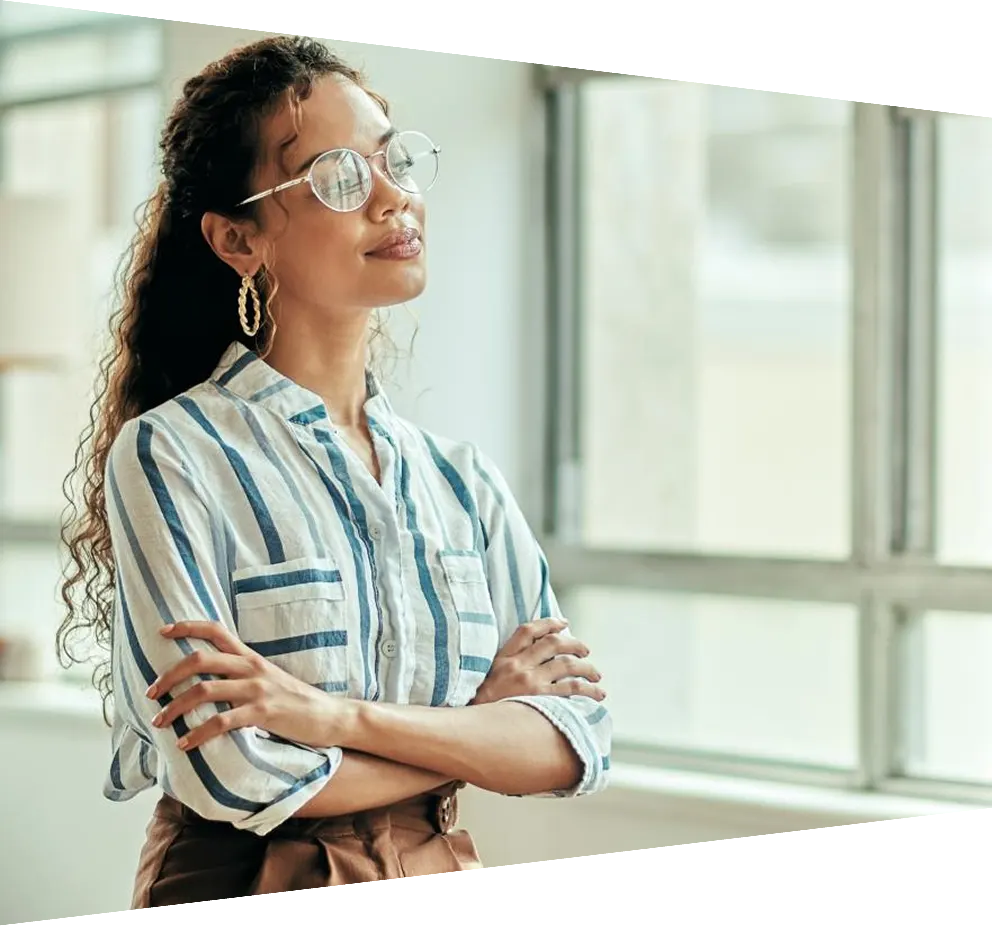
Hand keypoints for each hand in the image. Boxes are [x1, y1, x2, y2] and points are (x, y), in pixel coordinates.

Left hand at [144, 621, 343, 751]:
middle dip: (169, 675)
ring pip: (205, 690)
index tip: (161, 631)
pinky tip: (186, 744)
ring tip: (160, 721)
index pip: (216, 631)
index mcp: (252, 657)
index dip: (187, 627)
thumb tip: (209, 683)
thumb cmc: (297, 701)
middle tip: (150, 692)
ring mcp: (258, 689)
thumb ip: (243, 676)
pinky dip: (198, 733)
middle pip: (200, 659)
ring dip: (175, 706)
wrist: (330, 716)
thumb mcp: (269, 680)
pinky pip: (222, 721)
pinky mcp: (264, 712)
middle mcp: (252, 667)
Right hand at [469, 617, 605, 705]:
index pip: (528, 630)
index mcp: (503, 657)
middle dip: (575, 644)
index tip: (564, 623)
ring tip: (596, 675)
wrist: (473, 727)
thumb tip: (534, 658)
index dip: (549, 623)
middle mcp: (518, 665)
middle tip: (586, 650)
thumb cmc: (481, 706)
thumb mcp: (488, 677)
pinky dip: (587, 689)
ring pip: (567, 665)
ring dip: (587, 668)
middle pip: (554, 643)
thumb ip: (507, 665)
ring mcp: (529, 681)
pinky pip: (570, 688)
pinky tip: (596, 694)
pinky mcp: (539, 699)